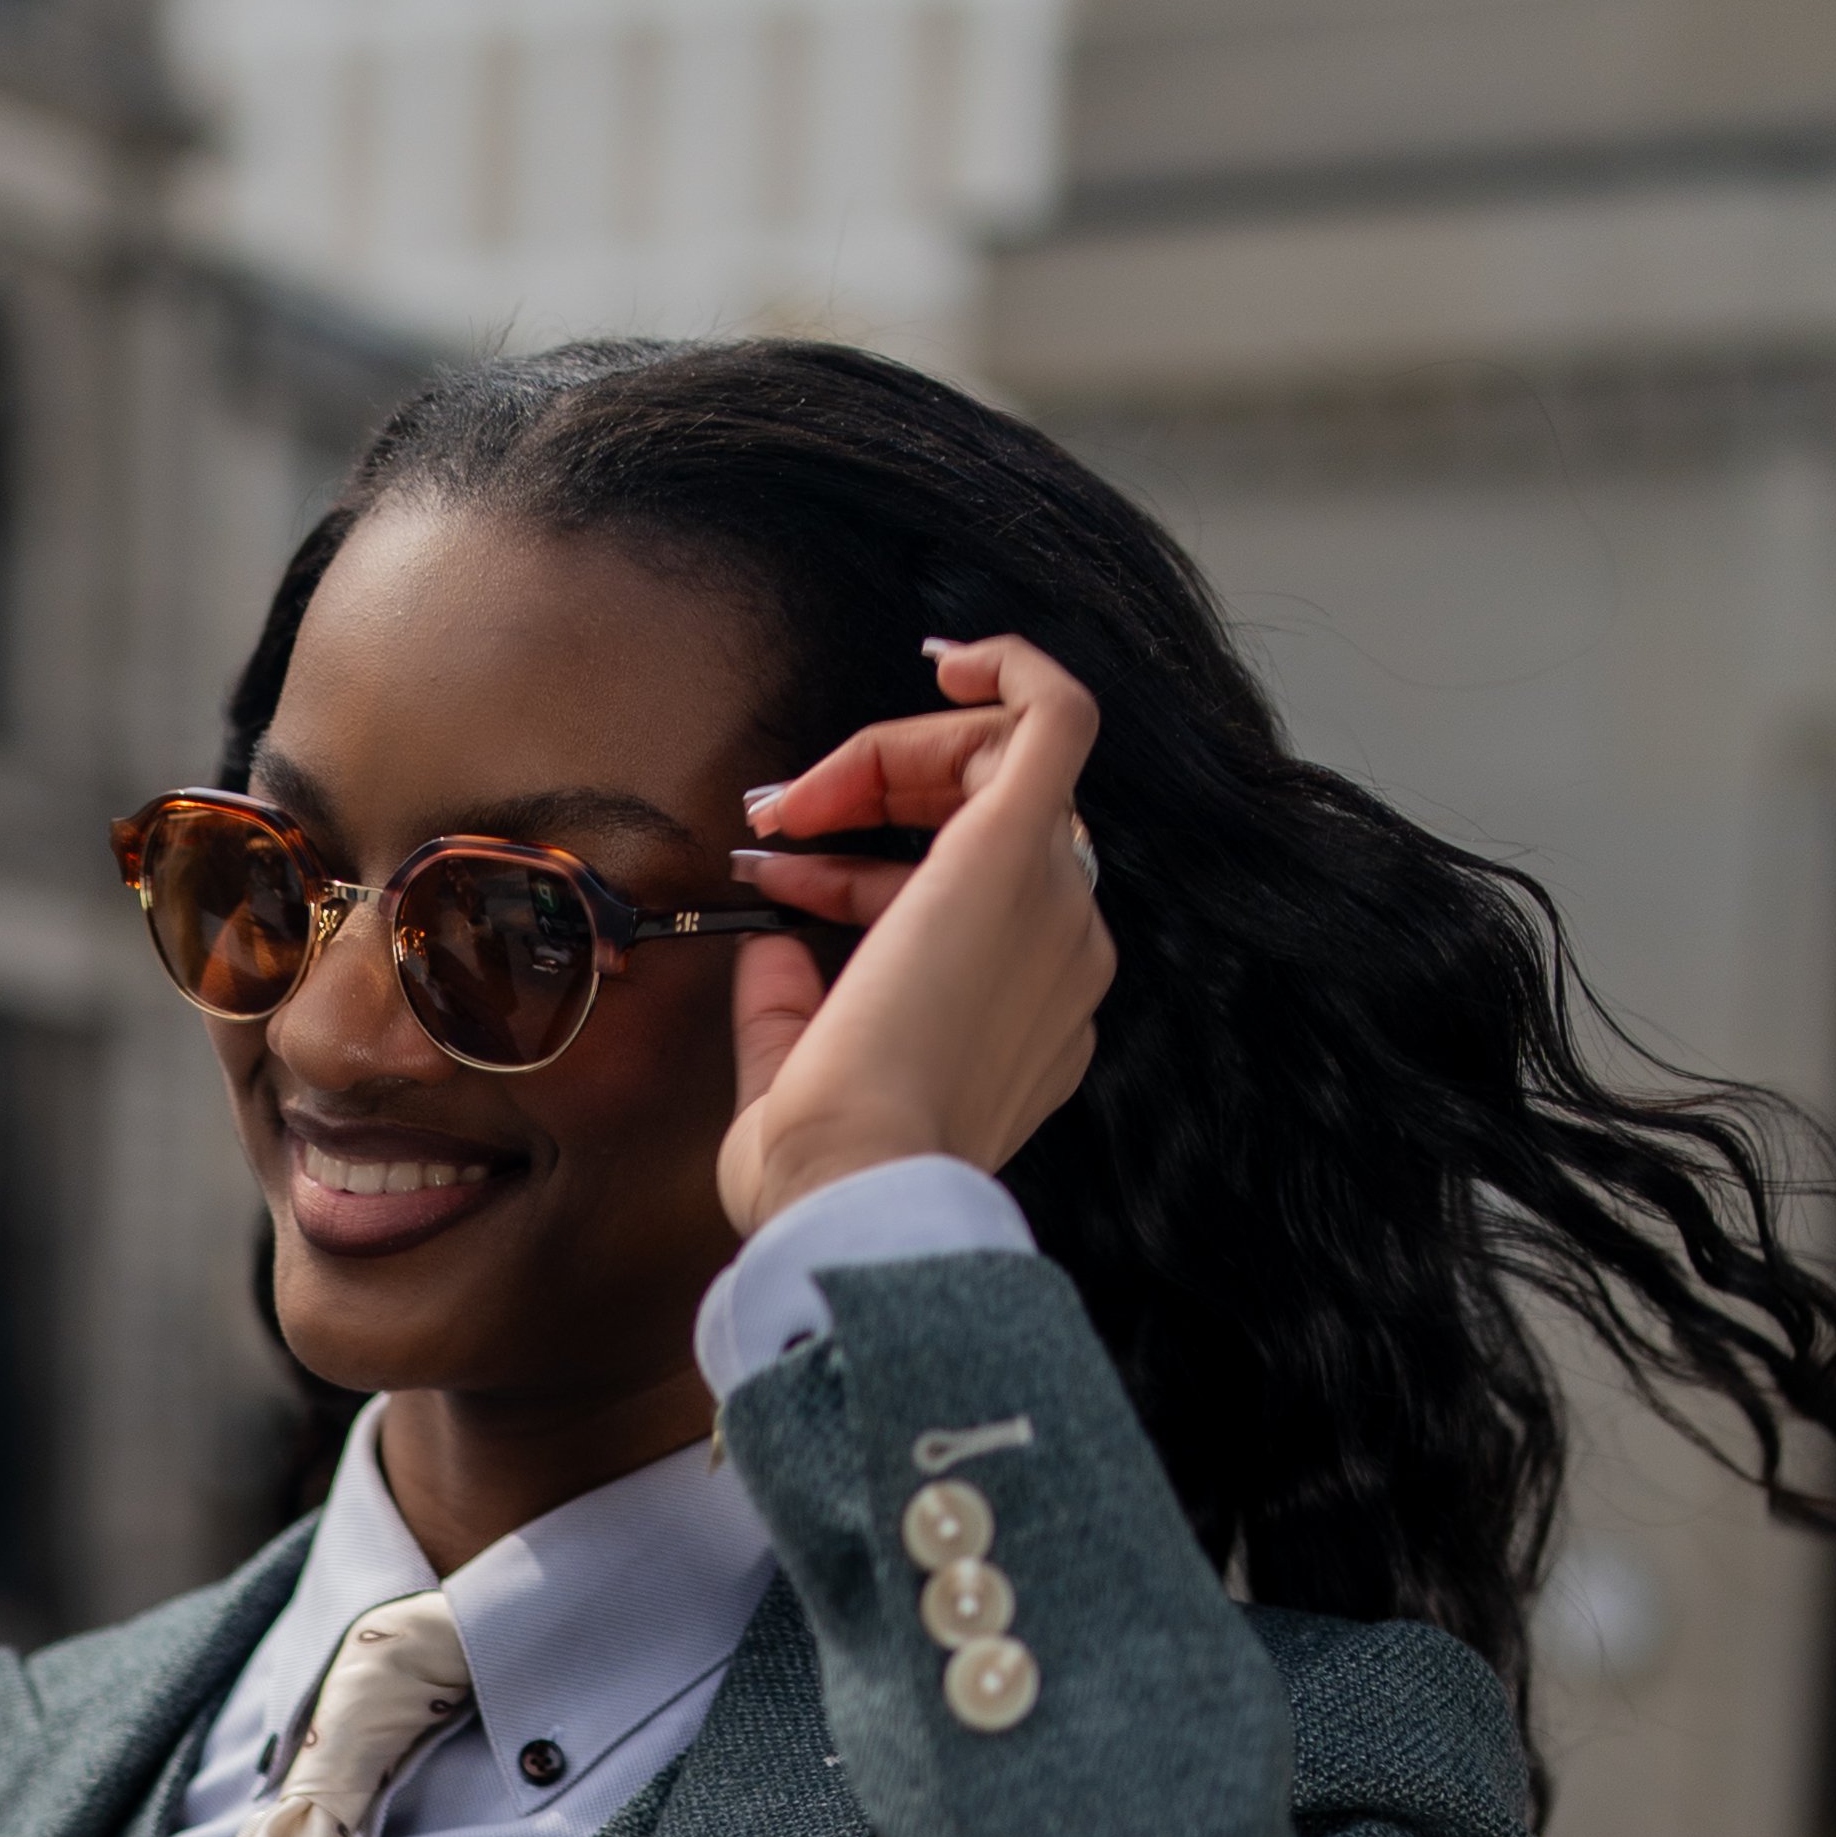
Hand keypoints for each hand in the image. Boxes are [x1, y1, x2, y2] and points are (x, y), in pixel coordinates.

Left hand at [715, 637, 1111, 1243]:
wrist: (850, 1179)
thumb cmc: (825, 1167)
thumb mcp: (794, 1087)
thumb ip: (788, 1011)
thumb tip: (773, 945)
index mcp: (1025, 1014)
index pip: (958, 896)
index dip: (861, 866)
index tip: (780, 869)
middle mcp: (1062, 953)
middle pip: (988, 819)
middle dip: (876, 796)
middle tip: (778, 819)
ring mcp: (1054, 900)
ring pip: (1001, 767)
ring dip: (888, 760)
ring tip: (795, 800)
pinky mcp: (1019, 847)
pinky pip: (1057, 717)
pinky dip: (1013, 670)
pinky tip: (952, 656)